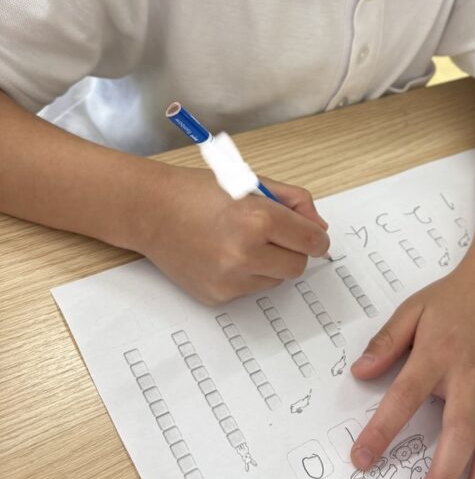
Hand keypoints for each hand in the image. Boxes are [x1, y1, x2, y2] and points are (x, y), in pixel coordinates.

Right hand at [138, 165, 329, 303]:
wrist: (150, 211)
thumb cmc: (199, 192)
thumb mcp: (251, 183)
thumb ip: (294, 202)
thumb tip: (319, 229)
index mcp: (258, 218)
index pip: (312, 241)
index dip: (316, 238)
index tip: (313, 237)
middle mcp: (245, 252)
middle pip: (298, 266)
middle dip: (293, 251)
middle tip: (274, 235)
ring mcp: (229, 278)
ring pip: (276, 280)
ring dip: (270, 264)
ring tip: (241, 241)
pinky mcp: (216, 295)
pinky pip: (250, 289)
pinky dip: (246, 275)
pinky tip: (223, 254)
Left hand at [349, 265, 474, 478]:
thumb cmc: (455, 298)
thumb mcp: (413, 309)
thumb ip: (386, 342)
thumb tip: (358, 372)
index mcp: (438, 354)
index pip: (404, 397)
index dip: (382, 431)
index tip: (362, 459)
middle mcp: (471, 375)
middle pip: (457, 435)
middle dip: (440, 477)